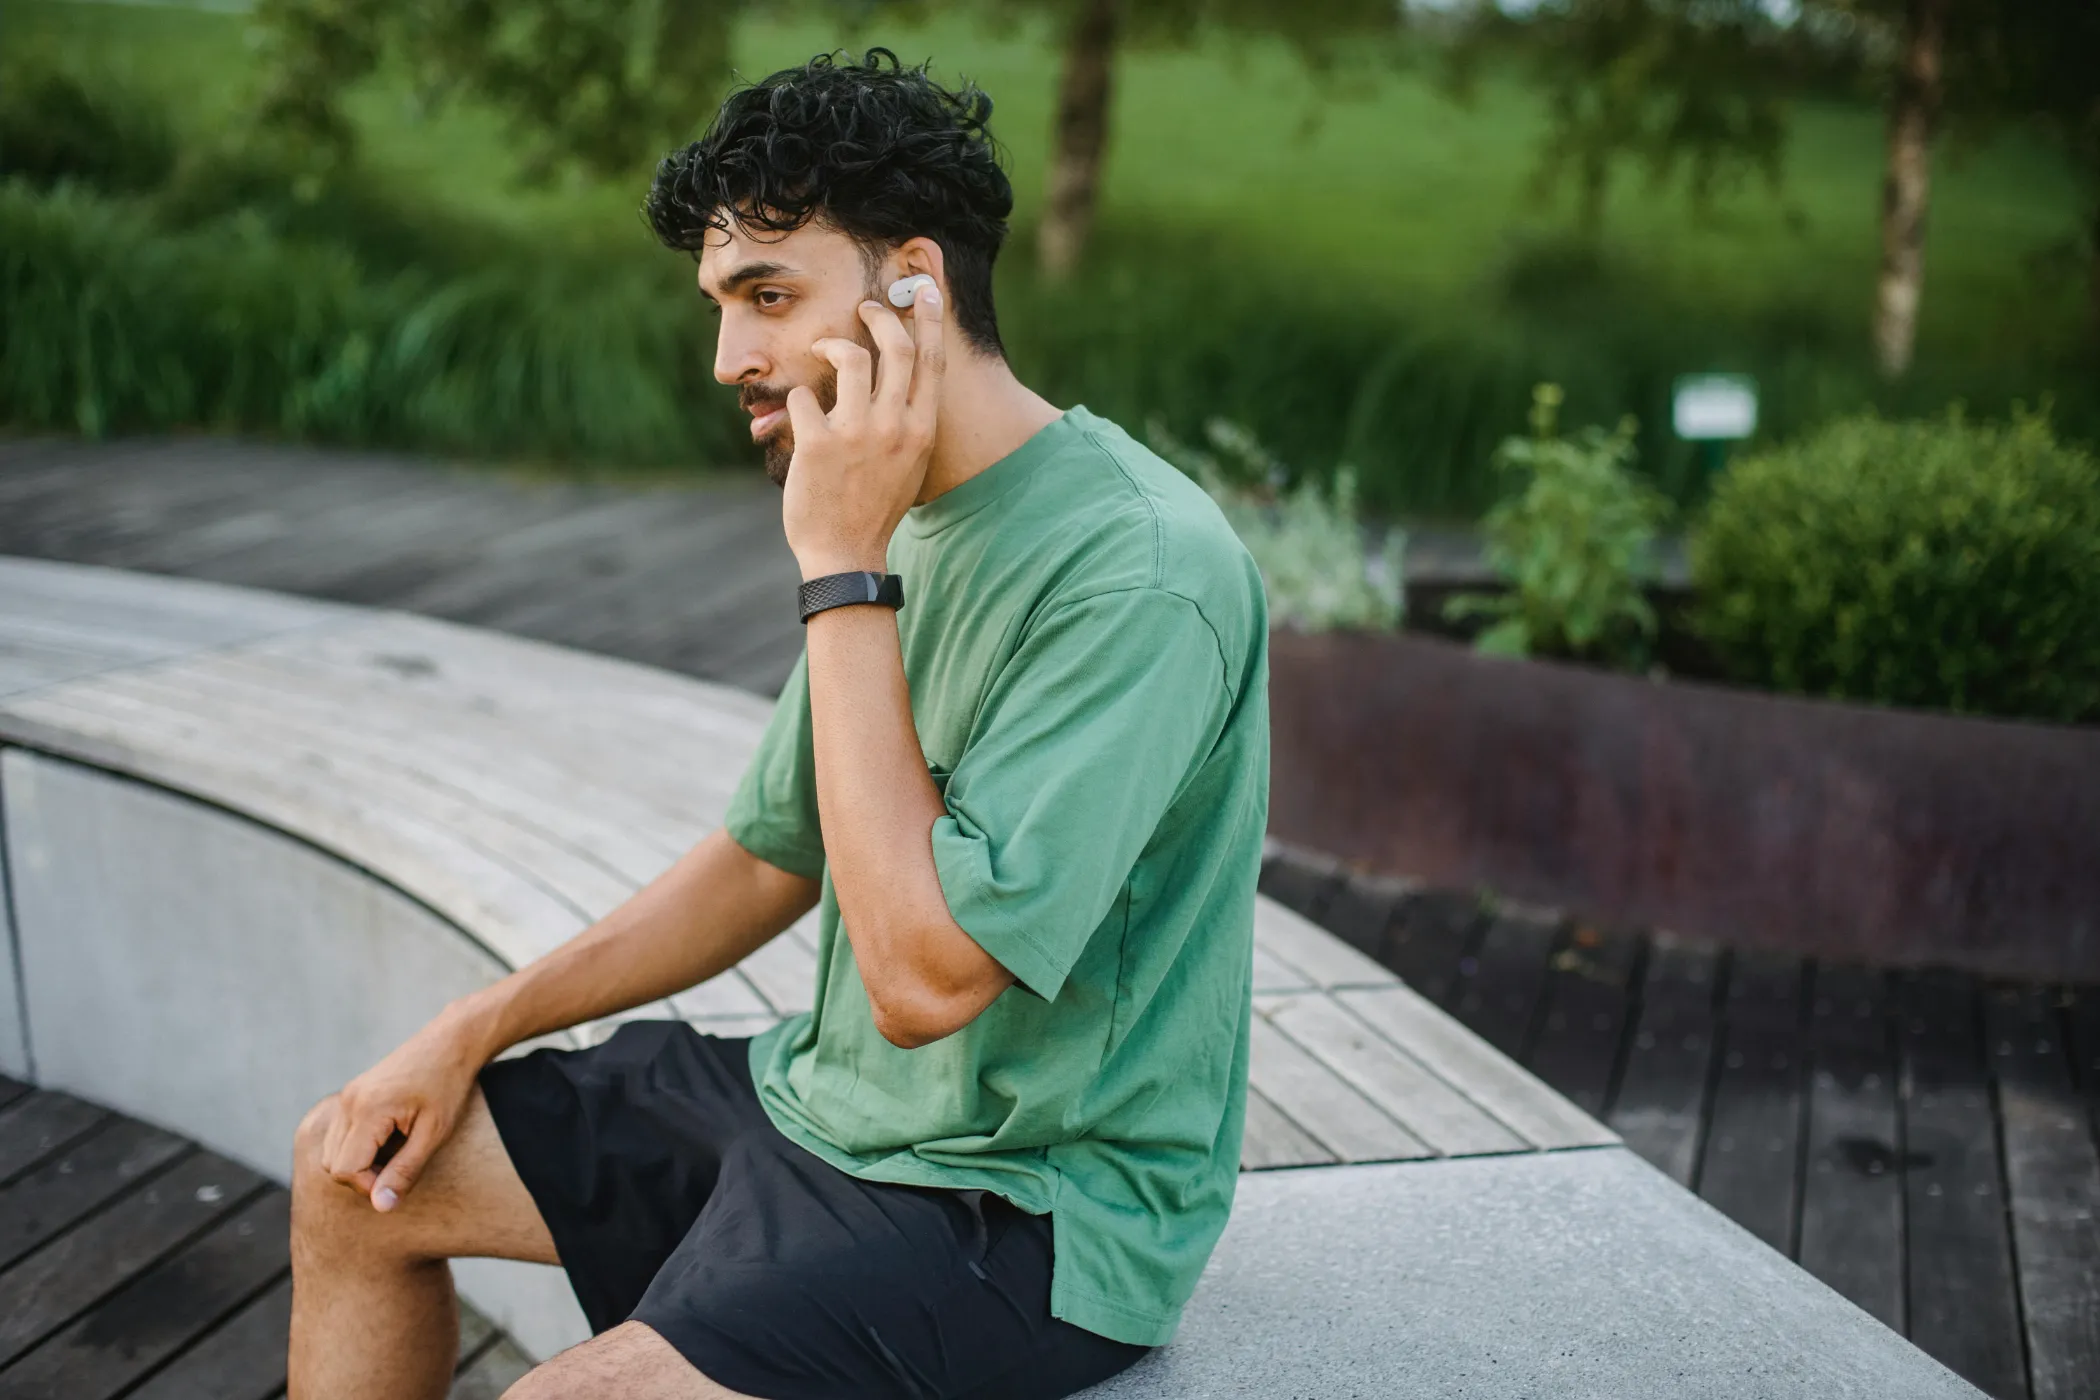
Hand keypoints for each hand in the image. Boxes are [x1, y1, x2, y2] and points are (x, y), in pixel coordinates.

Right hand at [318, 1012, 483, 1211]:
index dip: (369, 1185)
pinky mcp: (353, 1094)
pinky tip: (392, 1136)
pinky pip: (342, 1133)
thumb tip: (380, 1206)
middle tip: (402, 1164)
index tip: (400, 1179)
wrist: (452, 1042)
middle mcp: (349, 1102)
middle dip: (363, 1176)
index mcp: (367, 1110)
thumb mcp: (433, 1134)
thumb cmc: (449, 1086)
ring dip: (360, 1161)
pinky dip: (360, 1145)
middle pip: (333, 1164)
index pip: (345, 1170)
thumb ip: (405, 1171)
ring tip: (399, 1149)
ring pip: (333, 1151)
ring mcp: (347, 1096)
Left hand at [782, 285, 945, 577]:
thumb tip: (899, 379)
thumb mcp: (908, 462)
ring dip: (831, 344)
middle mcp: (895, 426)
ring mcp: (856, 433)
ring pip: (848, 357)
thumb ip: (908, 421)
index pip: (932, 361)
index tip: (924, 290)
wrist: (846, 553)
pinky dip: (797, 400)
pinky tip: (795, 418)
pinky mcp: (818, 443)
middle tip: (865, 309)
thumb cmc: (875, 506)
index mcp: (921, 430)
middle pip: (895, 347)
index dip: (929, 319)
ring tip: (823, 351)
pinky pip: (803, 396)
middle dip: (880, 317)